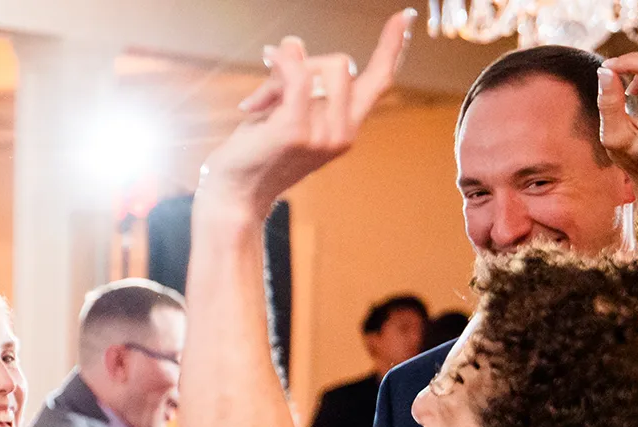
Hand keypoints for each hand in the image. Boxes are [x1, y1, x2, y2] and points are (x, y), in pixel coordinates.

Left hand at [196, 10, 414, 215]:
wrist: (233, 197)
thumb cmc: (256, 156)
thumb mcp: (287, 114)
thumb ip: (301, 85)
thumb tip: (294, 43)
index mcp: (346, 129)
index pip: (379, 83)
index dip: (392, 47)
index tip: (404, 16)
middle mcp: (342, 134)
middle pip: (340, 64)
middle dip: (303, 64)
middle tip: (269, 91)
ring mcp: (321, 135)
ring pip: (320, 66)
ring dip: (283, 71)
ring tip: (259, 101)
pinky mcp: (295, 132)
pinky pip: (297, 76)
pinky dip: (282, 60)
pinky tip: (268, 55)